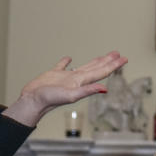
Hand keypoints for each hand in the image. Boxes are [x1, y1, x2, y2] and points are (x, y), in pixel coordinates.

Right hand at [4, 51, 127, 126]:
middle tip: (119, 54)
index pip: (102, 72)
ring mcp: (65, 77)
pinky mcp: (53, 74)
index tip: (124, 59)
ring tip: (104, 56)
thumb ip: (88, 91)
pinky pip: (62, 65)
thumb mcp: (71, 95)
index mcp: (82, 82)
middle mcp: (76, 79)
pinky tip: (70, 59)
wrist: (31, 101)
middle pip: (97, 68)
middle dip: (108, 61)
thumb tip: (105, 89)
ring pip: (84, 66)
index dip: (114, 65)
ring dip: (95, 61)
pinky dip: (66, 61)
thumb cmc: (49, 100)